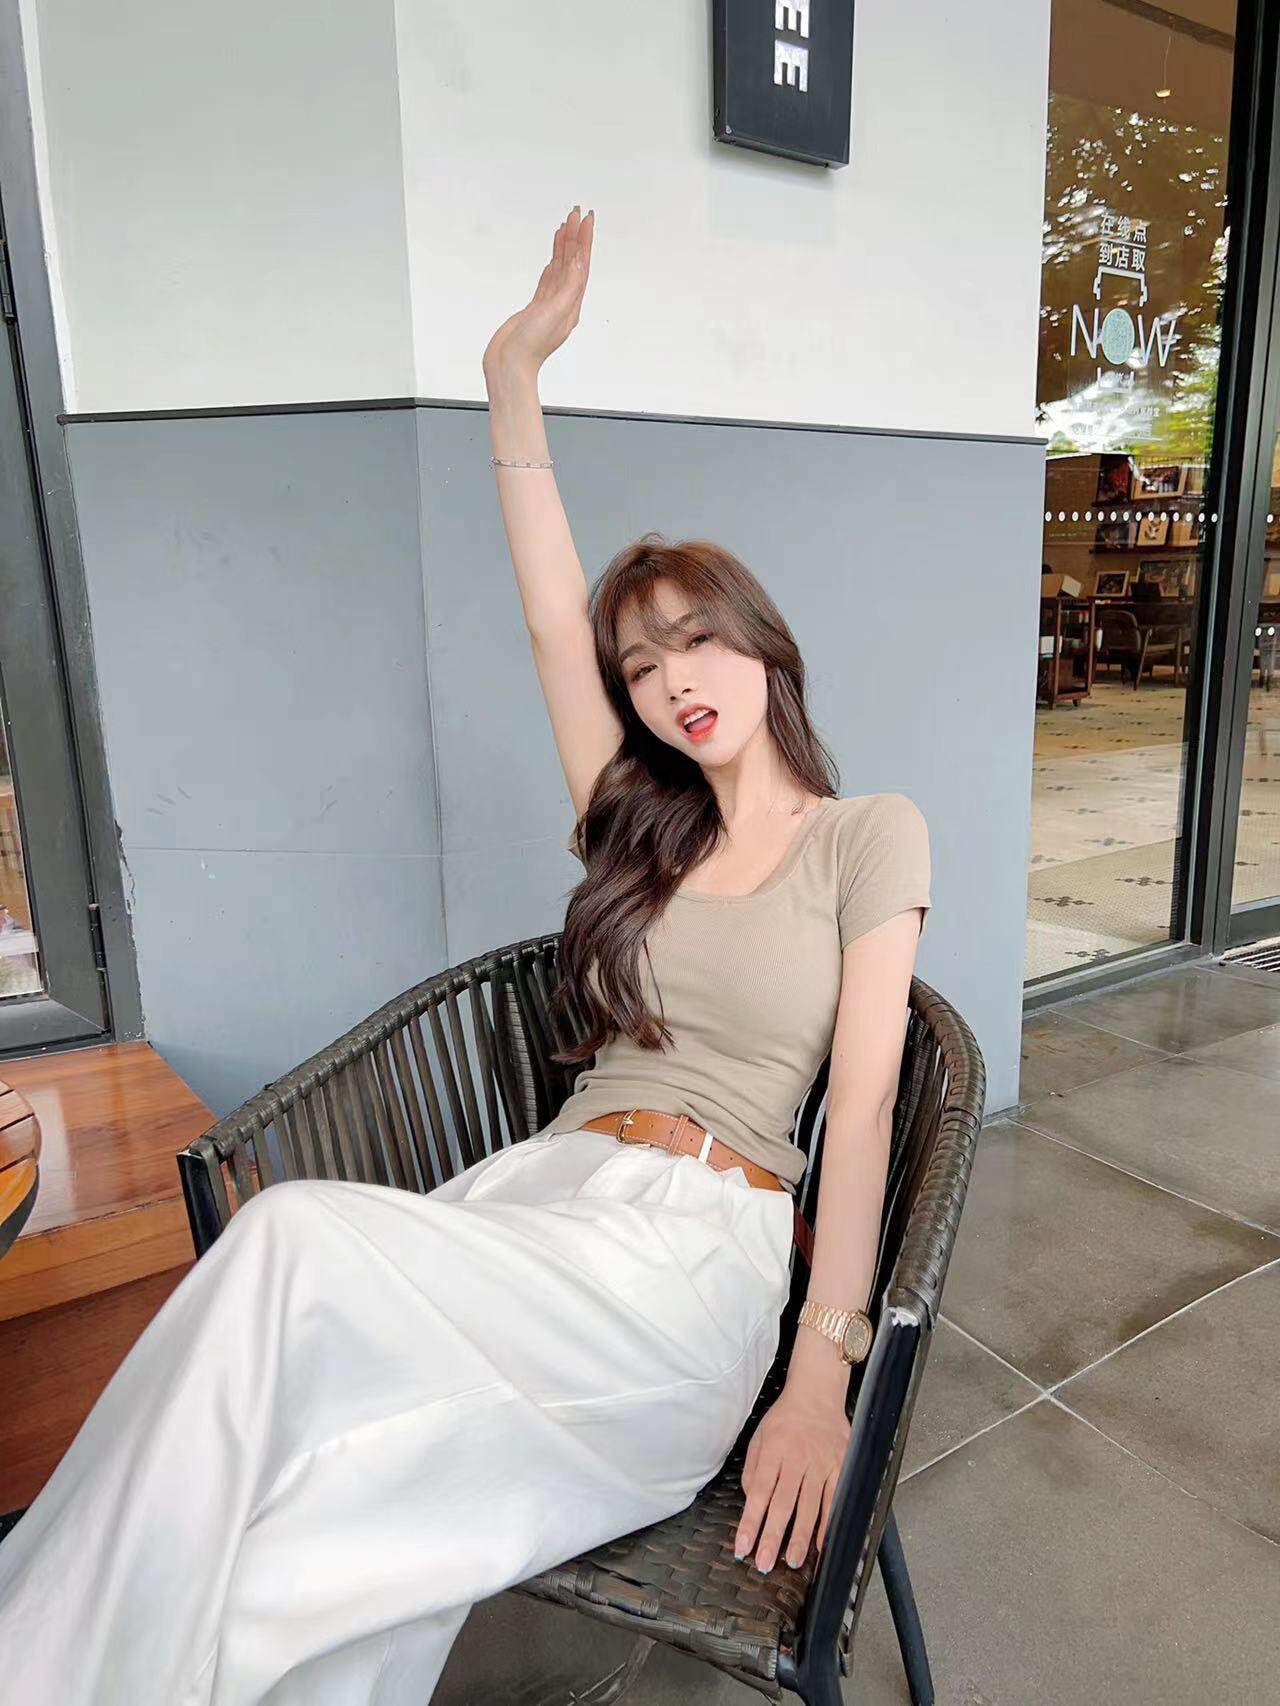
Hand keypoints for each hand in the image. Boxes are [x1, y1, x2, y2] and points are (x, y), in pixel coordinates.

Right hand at [483, 206, 594, 384]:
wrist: (509, 364)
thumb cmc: (531, 345)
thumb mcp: (554, 311)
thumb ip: (568, 286)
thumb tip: (579, 261)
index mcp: (572, 304)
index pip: (581, 265)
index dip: (584, 240)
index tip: (585, 219)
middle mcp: (563, 303)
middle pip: (572, 263)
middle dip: (575, 237)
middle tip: (576, 213)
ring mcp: (549, 305)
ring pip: (560, 268)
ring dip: (564, 247)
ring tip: (566, 226)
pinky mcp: (535, 308)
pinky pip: (547, 280)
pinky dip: (552, 264)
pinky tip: (553, 256)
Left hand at [734, 1383, 850, 1572]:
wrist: (817, 1394)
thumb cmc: (785, 1418)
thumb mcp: (760, 1437)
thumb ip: (753, 1470)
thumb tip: (751, 1503)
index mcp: (774, 1450)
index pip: (759, 1492)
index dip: (751, 1522)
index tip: (743, 1546)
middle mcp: (798, 1458)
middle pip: (783, 1504)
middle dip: (773, 1537)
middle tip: (765, 1563)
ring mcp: (821, 1463)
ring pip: (810, 1506)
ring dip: (800, 1536)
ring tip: (793, 1561)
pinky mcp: (840, 1466)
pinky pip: (834, 1499)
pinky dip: (828, 1523)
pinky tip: (821, 1543)